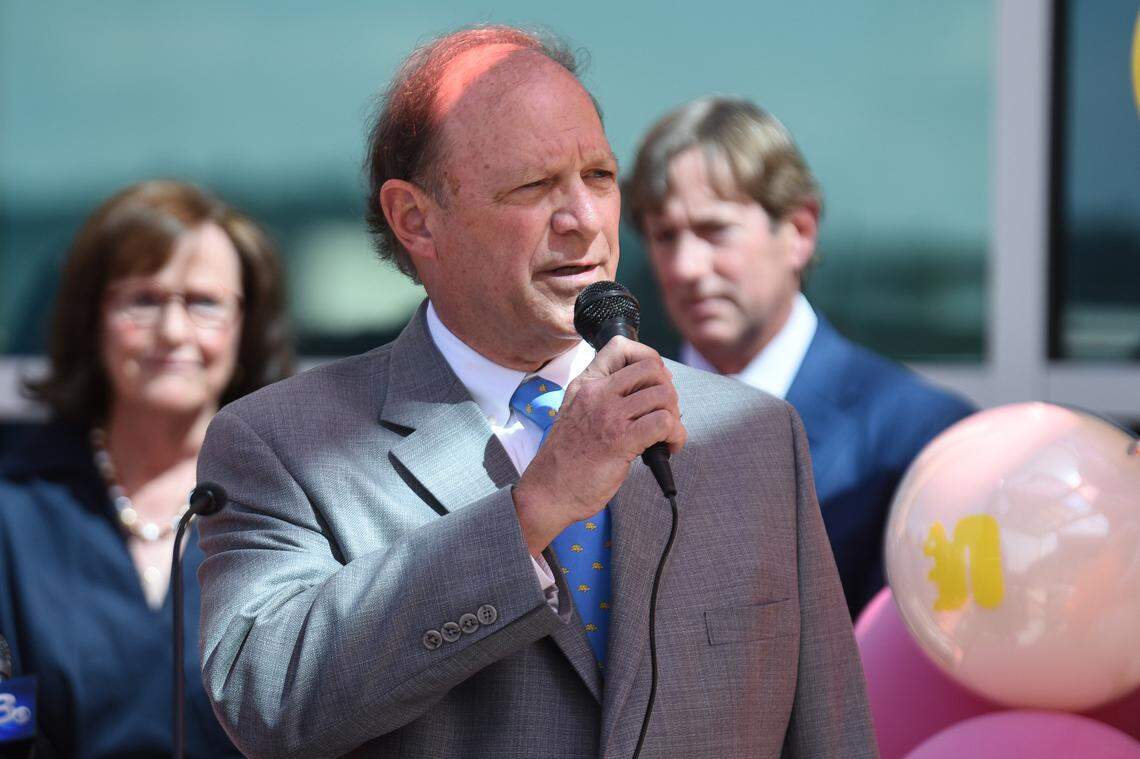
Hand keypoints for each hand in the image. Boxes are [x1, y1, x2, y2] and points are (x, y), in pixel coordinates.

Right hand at [513, 337, 686, 554]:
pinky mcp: (621, 441)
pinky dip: (676, 436)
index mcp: (586, 384)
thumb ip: (602, 396)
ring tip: (666, 435)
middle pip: (652, 368)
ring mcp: (609, 416)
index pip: (621, 347)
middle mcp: (597, 393)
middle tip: (663, 414)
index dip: (648, 358)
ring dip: (674, 416)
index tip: (653, 382)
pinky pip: (664, 424)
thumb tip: (645, 390)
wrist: (549, 490)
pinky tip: (668, 447)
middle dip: (668, 391)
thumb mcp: (576, 412)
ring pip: (663, 395)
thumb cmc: (567, 458)